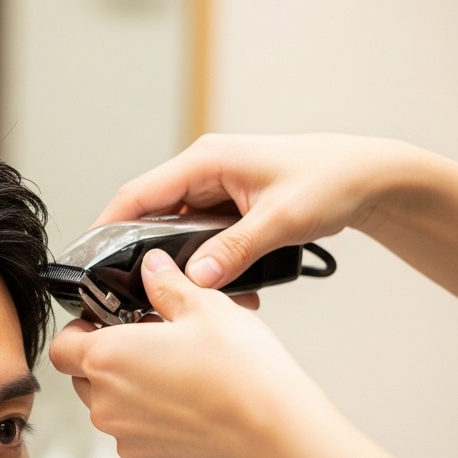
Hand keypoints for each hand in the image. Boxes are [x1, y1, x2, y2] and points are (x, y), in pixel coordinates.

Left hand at [50, 249, 330, 457]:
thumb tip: (151, 268)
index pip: (62, 348)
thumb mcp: (204, 306)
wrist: (276, 430)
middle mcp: (106, 406)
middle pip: (86, 380)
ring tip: (179, 376)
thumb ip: (167, 285)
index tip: (106, 325)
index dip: (79, 334)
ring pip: (117, 411)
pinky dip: (160, 426)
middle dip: (111, 362)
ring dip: (135, 394)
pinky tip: (196, 410)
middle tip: (152, 345)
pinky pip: (145, 439)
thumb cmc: (239, 368)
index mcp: (106, 360)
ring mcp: (128, 441)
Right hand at [96, 133, 422, 288]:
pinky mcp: (227, 207)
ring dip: (174, 263)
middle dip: (138, 255)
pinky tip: (211, 289)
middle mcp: (203, 171)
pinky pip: (198, 237)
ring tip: (172, 297)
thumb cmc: (332, 181)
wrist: (370, 176)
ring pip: (173, 231)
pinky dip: (200, 263)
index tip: (88, 261)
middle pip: (148, 216)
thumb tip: (196, 279)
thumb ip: (236, 250)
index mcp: (206, 160)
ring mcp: (214, 189)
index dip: (106, 227)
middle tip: (126, 291)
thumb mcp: (282, 219)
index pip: (137, 194)